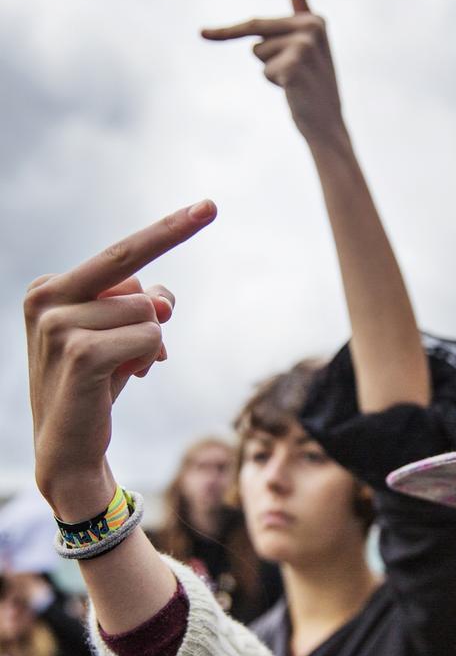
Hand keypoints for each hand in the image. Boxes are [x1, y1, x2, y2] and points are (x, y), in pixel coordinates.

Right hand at [24, 201, 216, 520]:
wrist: (69, 449)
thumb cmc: (98, 385)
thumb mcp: (120, 337)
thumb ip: (142, 306)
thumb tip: (162, 303)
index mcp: (48, 288)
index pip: (121, 253)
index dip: (168, 230)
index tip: (210, 205)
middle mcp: (46, 298)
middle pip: (133, 266)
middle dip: (170, 250)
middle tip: (200, 231)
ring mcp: (58, 325)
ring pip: (148, 311)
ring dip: (148, 343)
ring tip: (123, 370)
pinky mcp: (79, 353)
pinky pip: (148, 338)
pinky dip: (146, 358)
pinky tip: (122, 381)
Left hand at [202, 0, 345, 145]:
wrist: (327, 123)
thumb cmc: (314, 85)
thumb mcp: (310, 47)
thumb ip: (301, 16)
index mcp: (315, 19)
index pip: (258, 23)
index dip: (229, 32)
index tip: (201, 34)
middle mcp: (311, 28)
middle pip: (257, 38)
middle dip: (266, 57)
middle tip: (290, 76)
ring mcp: (303, 46)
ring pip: (260, 53)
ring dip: (274, 71)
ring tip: (296, 81)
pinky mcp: (294, 65)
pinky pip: (265, 70)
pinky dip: (276, 82)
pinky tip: (295, 89)